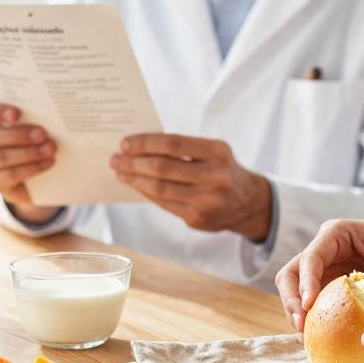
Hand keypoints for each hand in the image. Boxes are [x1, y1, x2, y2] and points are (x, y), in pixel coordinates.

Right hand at [0, 100, 60, 222]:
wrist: (27, 169)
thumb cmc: (26, 135)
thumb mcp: (25, 122)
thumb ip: (29, 115)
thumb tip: (47, 114)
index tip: (17, 114)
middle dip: (18, 135)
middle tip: (42, 134)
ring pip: (0, 157)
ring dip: (28, 153)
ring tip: (50, 149)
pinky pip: (10, 175)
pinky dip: (32, 168)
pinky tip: (48, 162)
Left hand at [111, 134, 271, 239]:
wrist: (247, 202)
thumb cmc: (221, 170)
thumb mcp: (212, 152)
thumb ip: (182, 149)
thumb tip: (138, 148)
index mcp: (218, 152)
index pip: (174, 144)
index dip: (146, 143)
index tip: (125, 143)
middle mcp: (215, 177)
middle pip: (163, 168)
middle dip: (134, 163)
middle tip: (116, 159)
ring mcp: (207, 201)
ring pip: (160, 190)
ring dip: (135, 180)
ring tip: (121, 173)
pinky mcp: (198, 219)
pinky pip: (164, 204)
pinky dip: (146, 193)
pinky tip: (136, 186)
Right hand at [275, 219, 363, 331]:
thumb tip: (362, 292)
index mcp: (337, 234)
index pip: (311, 257)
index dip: (305, 281)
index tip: (309, 304)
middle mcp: (327, 252)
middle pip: (292, 274)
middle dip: (291, 299)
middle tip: (301, 326)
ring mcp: (330, 272)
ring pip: (298, 292)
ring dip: (298, 314)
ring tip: (306, 338)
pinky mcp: (337, 291)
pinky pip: (319, 307)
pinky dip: (315, 322)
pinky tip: (320, 341)